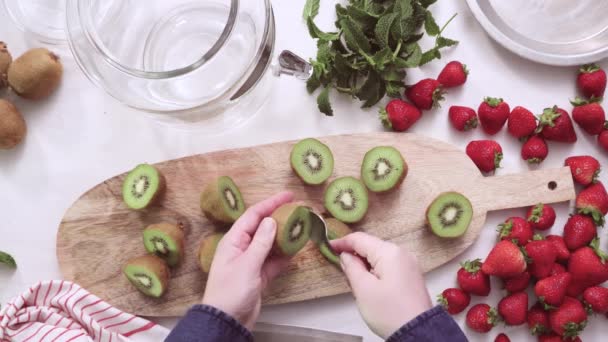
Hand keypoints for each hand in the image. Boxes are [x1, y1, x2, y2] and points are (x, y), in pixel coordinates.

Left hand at [202, 192, 293, 329]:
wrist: (227, 321)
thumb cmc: (230, 292)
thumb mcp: (247, 265)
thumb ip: (261, 243)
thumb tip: (271, 220)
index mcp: (233, 241)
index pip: (254, 215)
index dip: (271, 203)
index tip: (288, 196)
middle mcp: (242, 248)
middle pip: (263, 227)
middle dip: (280, 218)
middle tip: (299, 210)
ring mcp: (251, 262)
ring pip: (271, 243)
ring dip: (285, 236)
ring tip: (302, 227)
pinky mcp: (259, 275)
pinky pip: (274, 260)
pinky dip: (285, 255)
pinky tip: (297, 249)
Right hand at [331, 232, 431, 338]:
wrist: (418, 333)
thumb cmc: (389, 311)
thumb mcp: (363, 289)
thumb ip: (351, 267)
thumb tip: (345, 256)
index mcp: (390, 252)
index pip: (360, 239)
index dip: (342, 242)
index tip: (328, 247)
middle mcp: (402, 253)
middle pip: (371, 247)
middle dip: (354, 255)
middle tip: (340, 268)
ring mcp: (409, 264)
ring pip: (380, 257)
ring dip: (364, 264)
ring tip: (354, 280)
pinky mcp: (411, 276)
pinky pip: (389, 266)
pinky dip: (376, 271)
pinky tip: (369, 284)